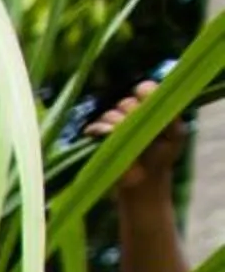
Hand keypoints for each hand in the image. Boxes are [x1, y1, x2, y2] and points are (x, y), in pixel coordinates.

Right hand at [91, 79, 186, 196]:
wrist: (144, 182)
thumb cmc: (161, 158)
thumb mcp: (176, 135)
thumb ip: (171, 116)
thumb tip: (156, 100)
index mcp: (149, 109)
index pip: (144, 89)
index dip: (144, 92)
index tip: (146, 101)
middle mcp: (130, 114)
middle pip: (126, 101)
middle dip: (131, 111)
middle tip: (137, 125)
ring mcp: (113, 126)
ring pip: (110, 114)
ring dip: (115, 122)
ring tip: (121, 135)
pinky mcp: (98, 139)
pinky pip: (94, 127)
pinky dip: (98, 129)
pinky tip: (105, 136)